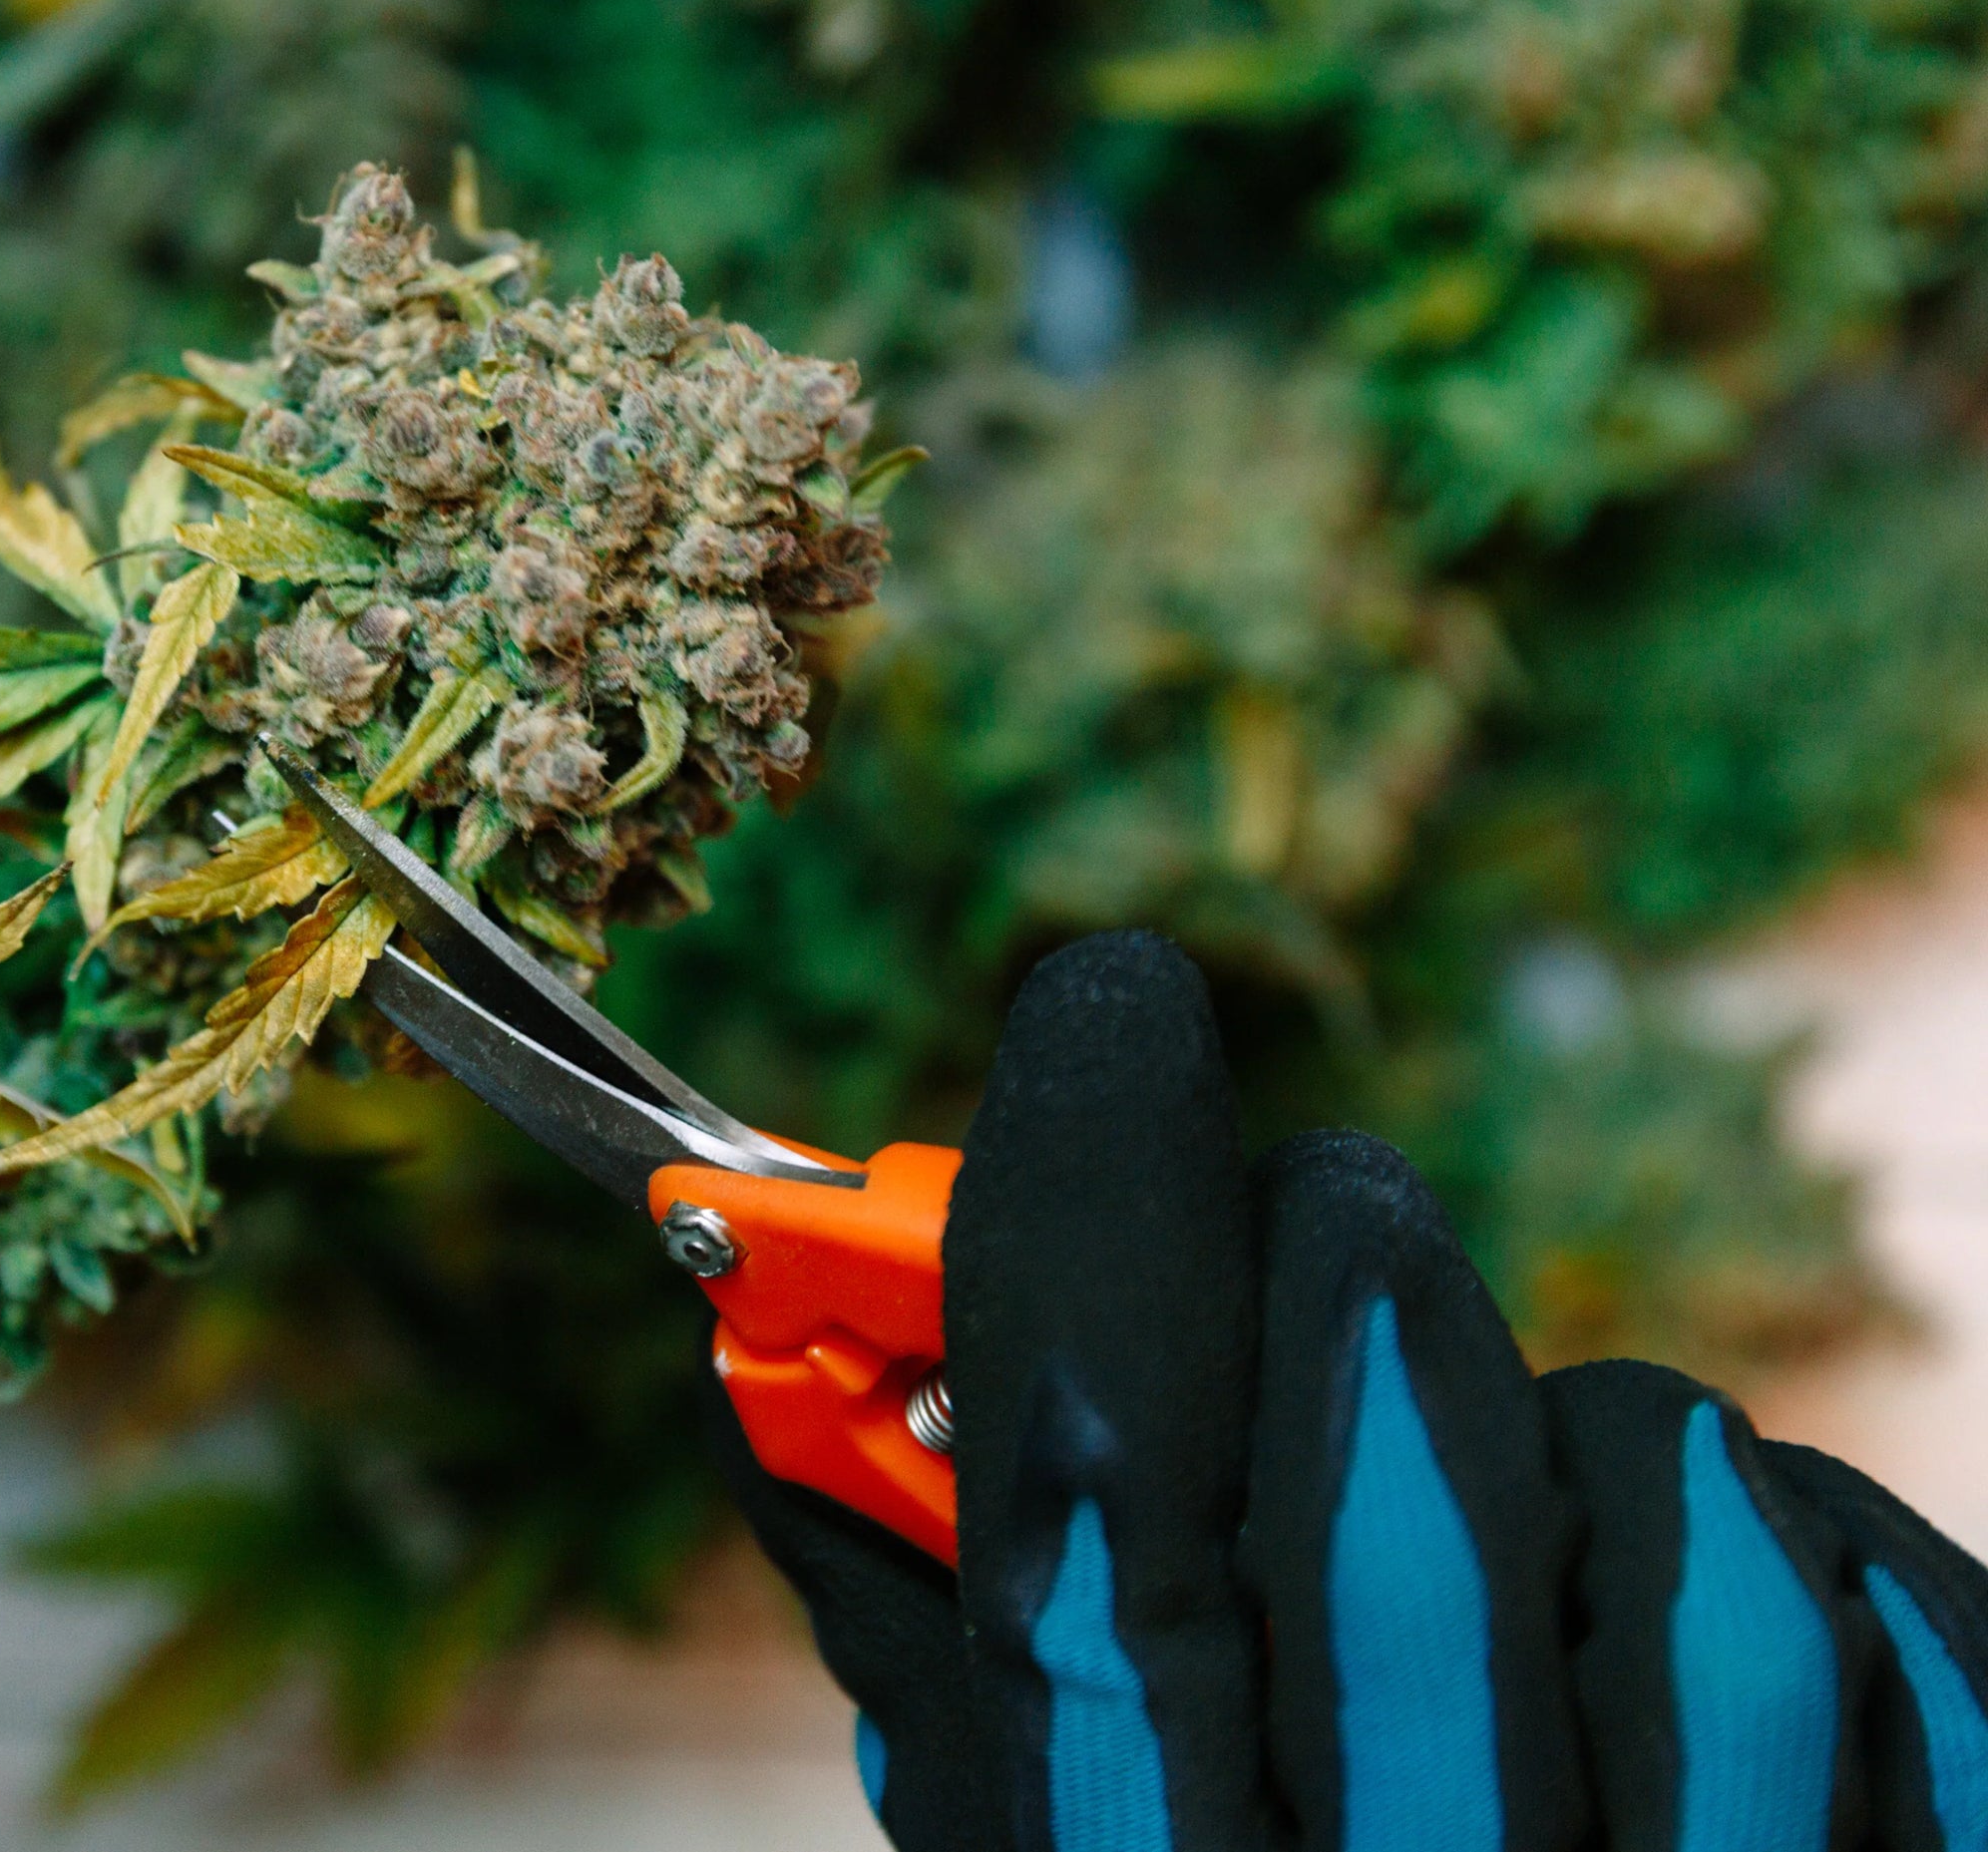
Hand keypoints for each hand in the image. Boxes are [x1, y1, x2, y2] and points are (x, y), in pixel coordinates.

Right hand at [712, 931, 1987, 1849]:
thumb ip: (962, 1674)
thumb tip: (807, 1384)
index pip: (1100, 1522)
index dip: (1088, 1228)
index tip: (1108, 1009)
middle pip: (1393, 1442)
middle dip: (1343, 1266)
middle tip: (1325, 1234)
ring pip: (1670, 1473)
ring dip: (1588, 1444)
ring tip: (1540, 1536)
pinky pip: (1906, 1609)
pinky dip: (1825, 1569)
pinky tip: (1749, 1652)